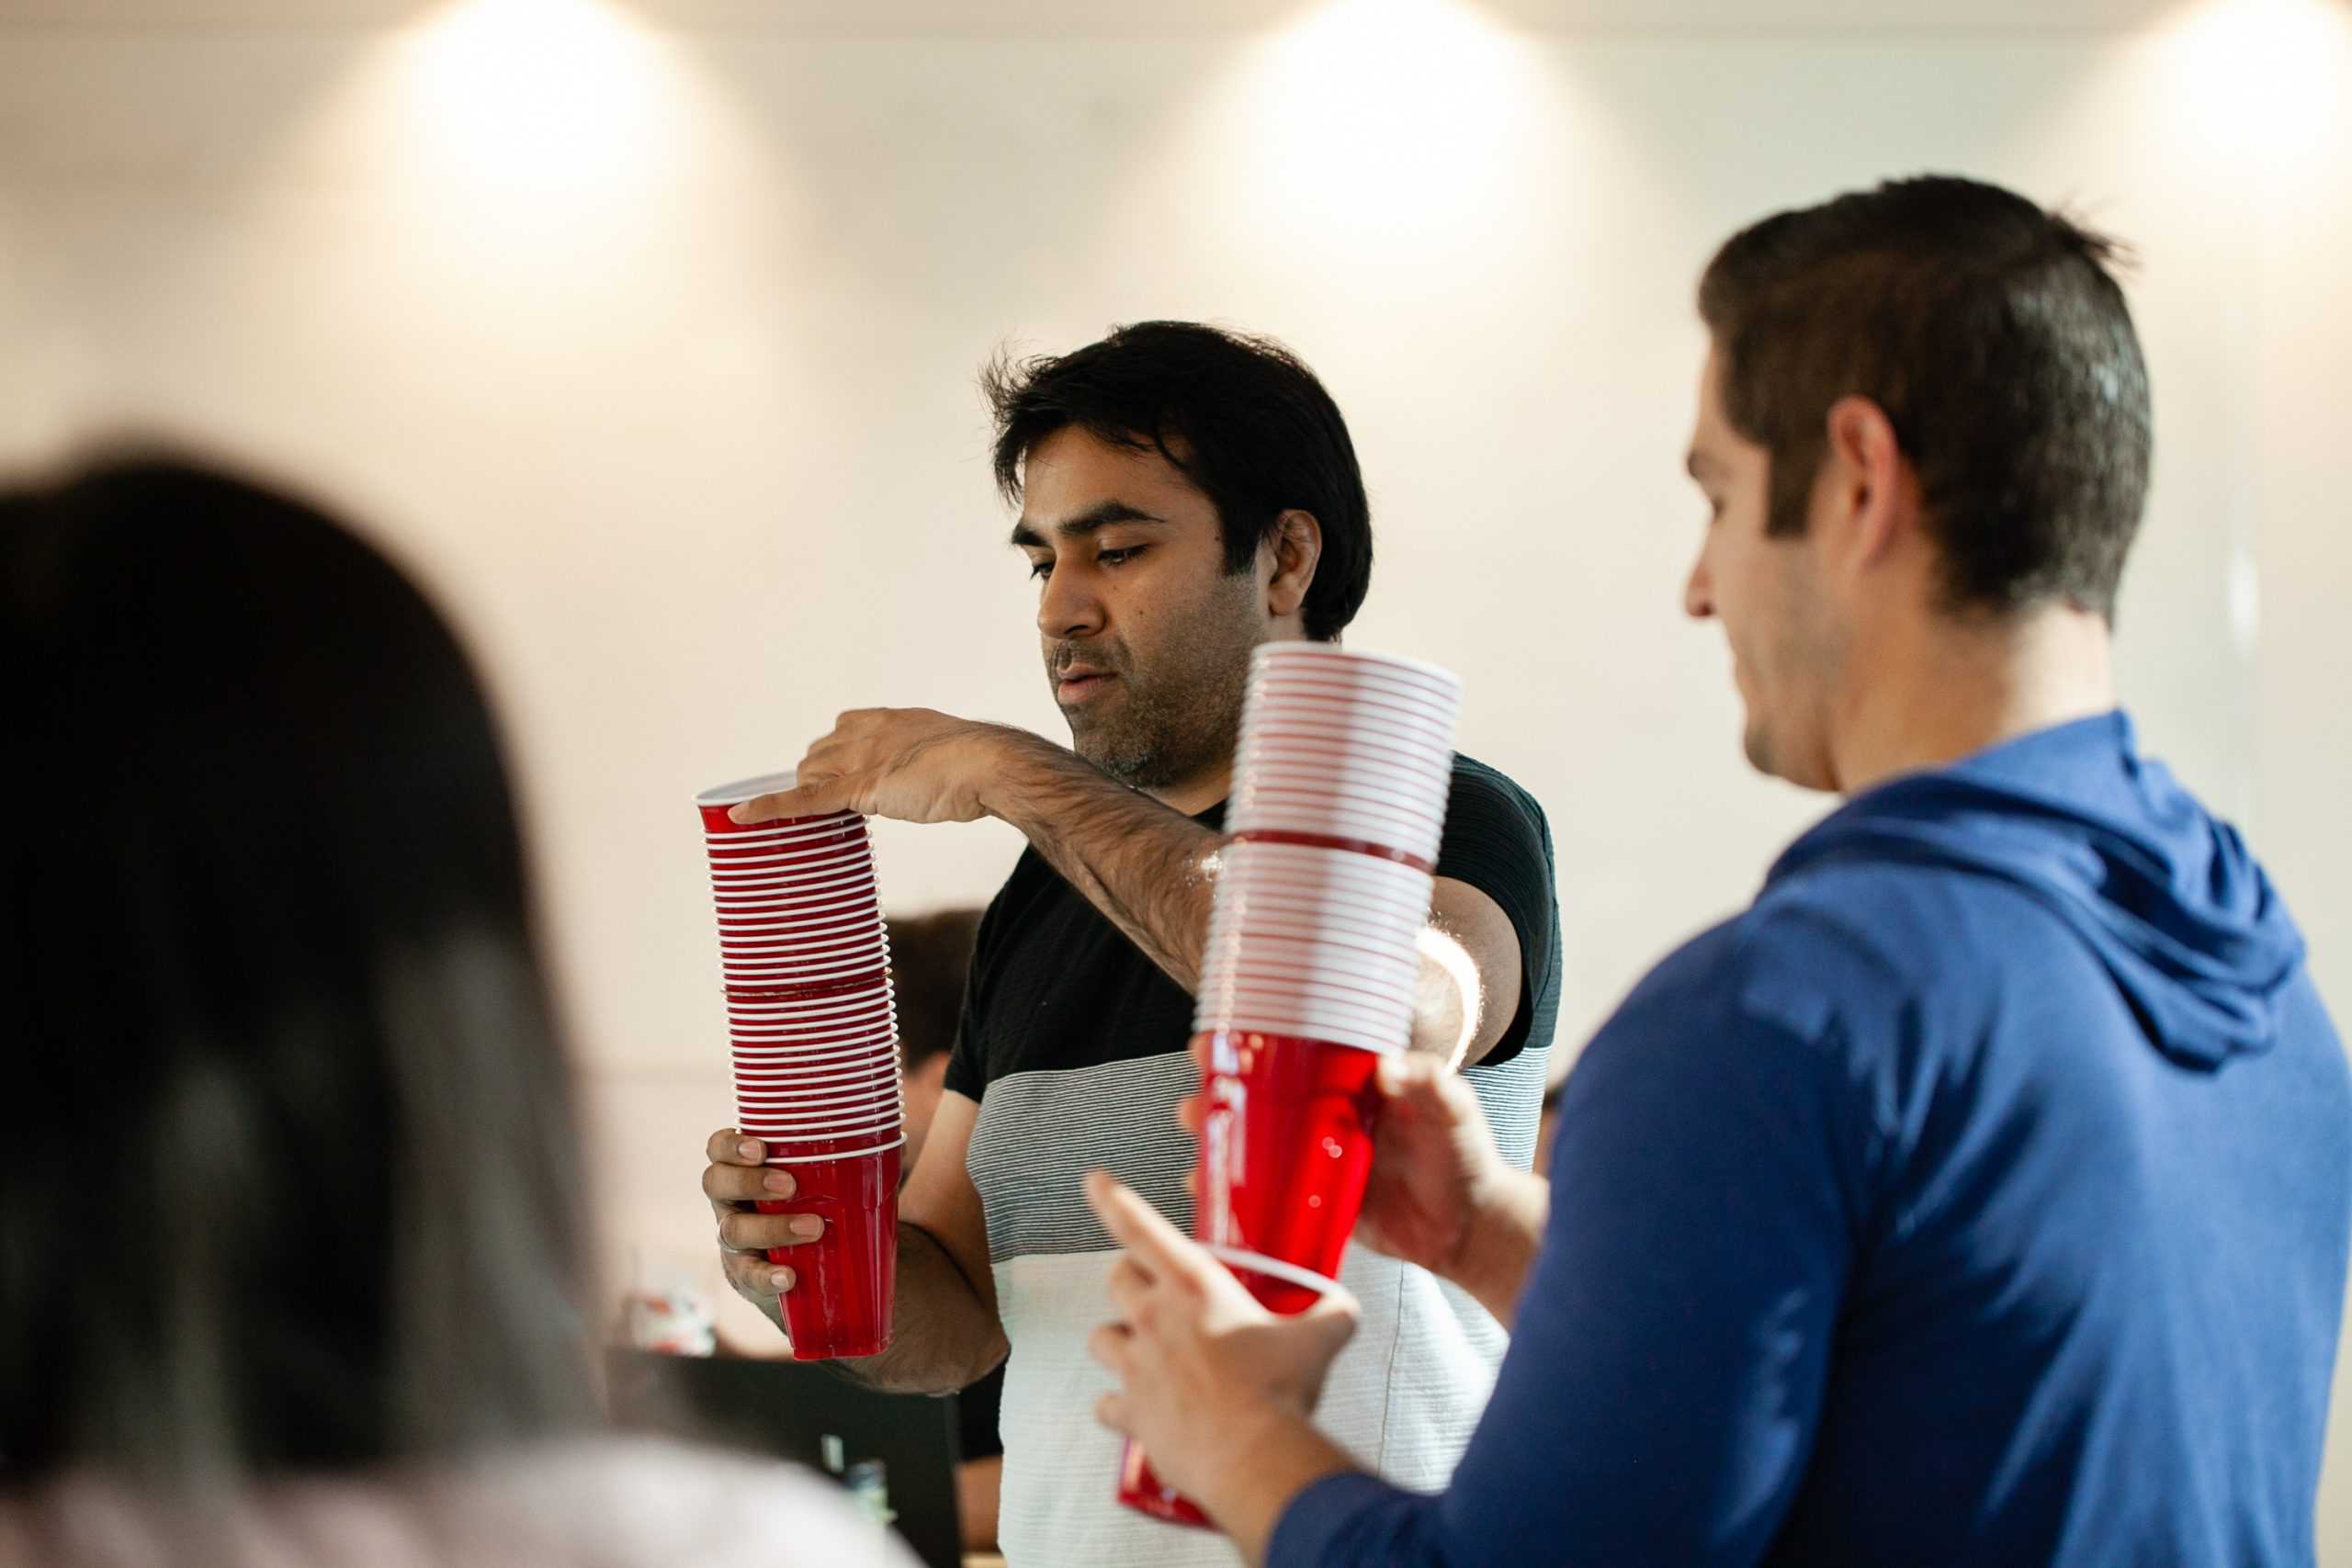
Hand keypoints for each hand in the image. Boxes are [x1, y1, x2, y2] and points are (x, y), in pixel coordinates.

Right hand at [702, 1128, 829, 1337]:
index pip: (718, 1148)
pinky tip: (789, 1277)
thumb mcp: (821, 1177)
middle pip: (716, 1183)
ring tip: (813, 1228)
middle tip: (790, 1186)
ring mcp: (734, 1239)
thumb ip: (838, 1156)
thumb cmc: (820, 1203)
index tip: (761, 1148)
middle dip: (750, 1182)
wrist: (815, 1263)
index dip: (731, 1145)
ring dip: (772, 1227)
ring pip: (733, 1230)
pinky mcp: (745, 1275)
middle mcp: (729, 1201)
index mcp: (742, 1168)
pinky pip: (748, 1276)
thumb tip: (882, 1133)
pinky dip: (769, 1276)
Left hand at [729, 709, 1018, 825]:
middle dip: (816, 776)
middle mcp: (871, 731)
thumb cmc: (987, 765)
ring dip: (803, 792)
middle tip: (826, 804)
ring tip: (803, 817)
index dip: (837, 751)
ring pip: (810, 774)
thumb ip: (934, 762)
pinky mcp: (860, 787)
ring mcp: (863, 758)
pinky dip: (770, 808)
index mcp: (895, 719)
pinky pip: (804, 799)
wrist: (994, 766)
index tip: (841, 768)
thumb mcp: (955, 755)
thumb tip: (941, 778)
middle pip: (820, 751)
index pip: (845, 725)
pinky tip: (742, 816)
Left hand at [1082, 1171, 1358, 1503]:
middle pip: (1117, 1279)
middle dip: (1130, 1279)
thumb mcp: (1319, 1340)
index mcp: (1194, 1286)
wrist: (1254, 1457)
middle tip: (1153, 1292)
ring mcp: (1137, 1366)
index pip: (1140, 1228)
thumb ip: (1332, 1313)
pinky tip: (1136, 1410)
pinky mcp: (1132, 1412)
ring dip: (1117, 1338)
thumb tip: (1343, 1307)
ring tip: (1140, 1349)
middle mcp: (1155, 1318)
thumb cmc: (1279, 1392)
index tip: (1096, 1181)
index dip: (1113, 1199)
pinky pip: (1106, 1404)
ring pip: (1100, 1337)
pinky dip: (1118, 1407)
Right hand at [1174, 1051, 1506, 1278]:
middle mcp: (1328, 1118)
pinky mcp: (1318, 1203)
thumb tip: (1386, 1067)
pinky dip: (1238, 1193)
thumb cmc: (1466, 1157)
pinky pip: (1270, 1195)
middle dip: (1221, 1093)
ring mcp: (1318, 1161)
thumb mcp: (1453, 1108)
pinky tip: (1210, 1193)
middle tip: (1196, 1094)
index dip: (1255, 1044)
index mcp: (1354, 1085)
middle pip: (1263, 1098)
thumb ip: (1428, 1081)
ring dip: (1221, 1140)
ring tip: (1195, 1139)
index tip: (1219, 1037)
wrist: (1471, 1226)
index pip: (1297, 1054)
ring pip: (1258, 1145)